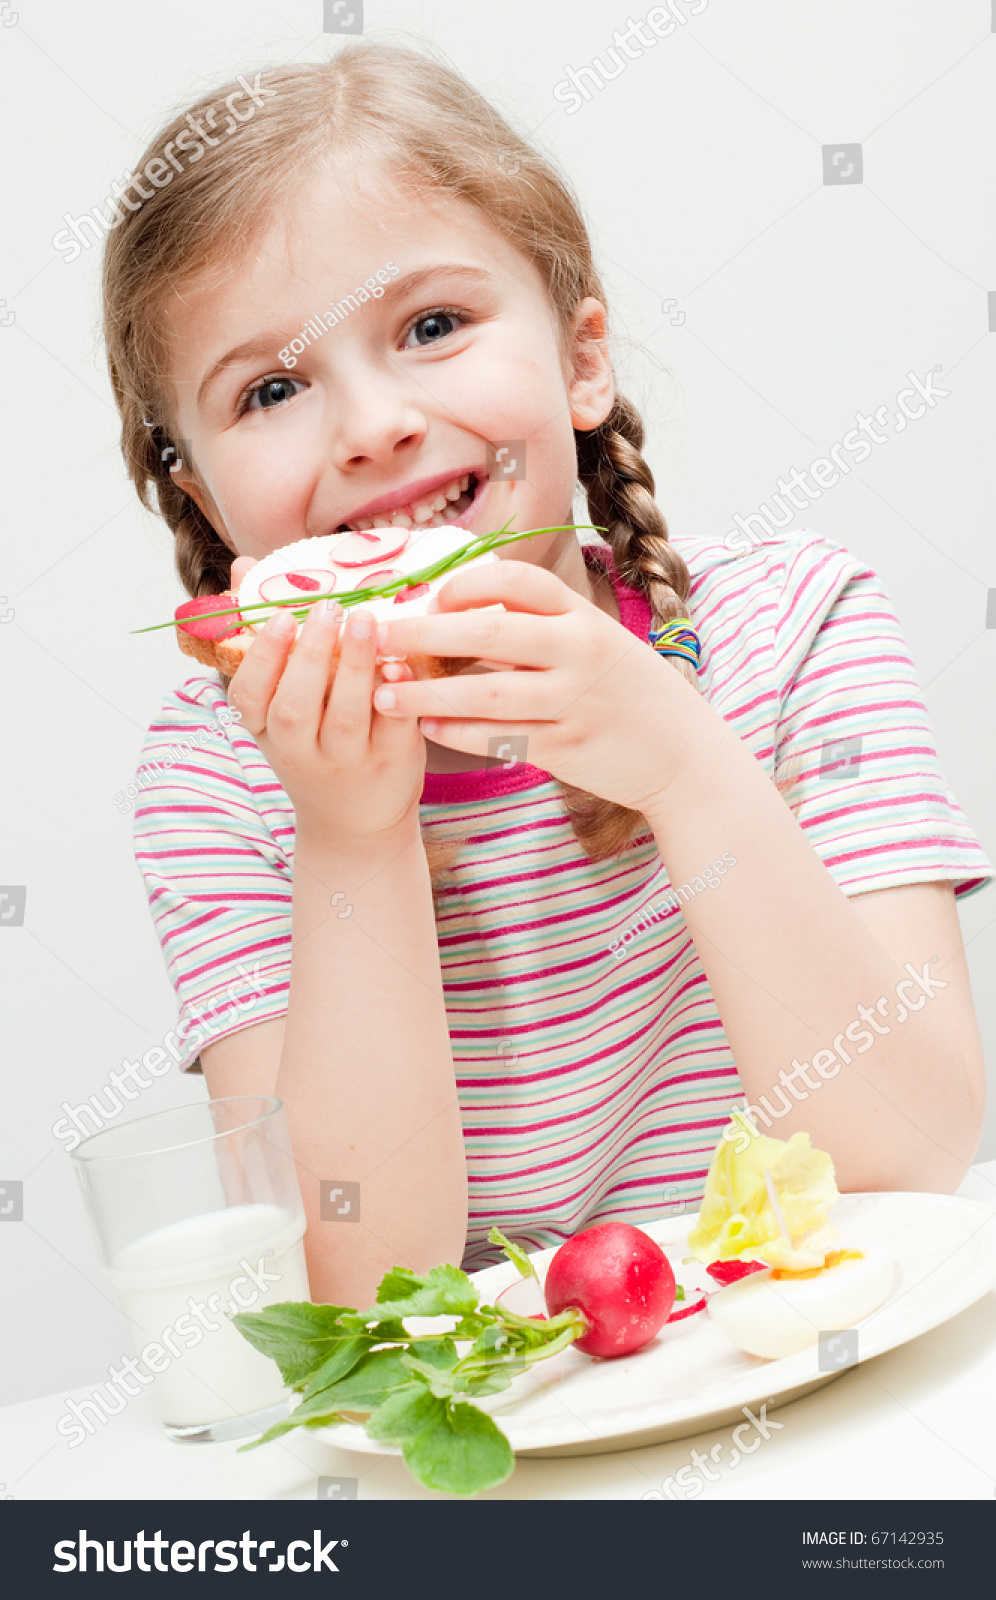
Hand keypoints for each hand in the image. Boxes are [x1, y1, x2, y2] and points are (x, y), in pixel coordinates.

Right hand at [227, 575, 425, 849]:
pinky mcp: (392, 763)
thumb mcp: (280, 706)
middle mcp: (302, 752)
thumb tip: (245, 567)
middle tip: (327, 608)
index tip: (280, 618)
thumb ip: (268, 638)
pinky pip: (394, 727)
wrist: (357, 823)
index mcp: (267, 733)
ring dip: (356, 665)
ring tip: (365, 618)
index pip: (248, 698)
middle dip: (310, 654)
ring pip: (347, 716)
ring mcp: (348, 760)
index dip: (262, 658)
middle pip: (296, 707)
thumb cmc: (315, 747)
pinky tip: (401, 662)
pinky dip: (398, 695)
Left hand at [371, 559, 708, 816]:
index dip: (467, 583)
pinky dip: (458, 734)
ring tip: (382, 696)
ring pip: (486, 693)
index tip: (430, 598)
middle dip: (424, 632)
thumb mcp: (598, 643)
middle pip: (491, 629)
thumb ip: (542, 628)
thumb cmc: (629, 695)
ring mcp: (575, 701)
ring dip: (426, 694)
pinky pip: (499, 739)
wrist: (685, 755)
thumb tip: (462, 612)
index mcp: (584, 617)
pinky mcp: (567, 748)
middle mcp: (581, 652)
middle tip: (377, 637)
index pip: (519, 579)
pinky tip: (428, 729)